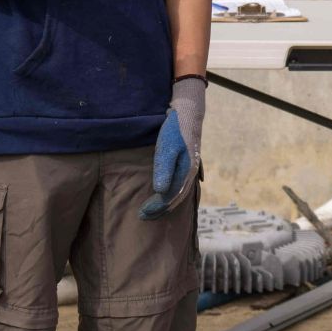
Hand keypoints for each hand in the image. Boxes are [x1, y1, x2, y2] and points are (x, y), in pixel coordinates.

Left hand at [140, 76, 205, 218]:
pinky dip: (171, 196)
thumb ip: (164, 169)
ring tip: (152, 210)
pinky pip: (180, 186)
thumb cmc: (174, 131)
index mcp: (186, 172)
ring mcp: (190, 169)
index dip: (156, 207)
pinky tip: (164, 196)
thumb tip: (160, 192)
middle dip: (160, 209)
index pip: (170, 197)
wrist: (188, 114)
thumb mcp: (166, 148)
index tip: (141, 213)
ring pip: (179, 194)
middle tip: (143, 216)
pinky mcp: (187, 165)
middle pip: (176, 198)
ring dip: (166, 204)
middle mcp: (190, 174)